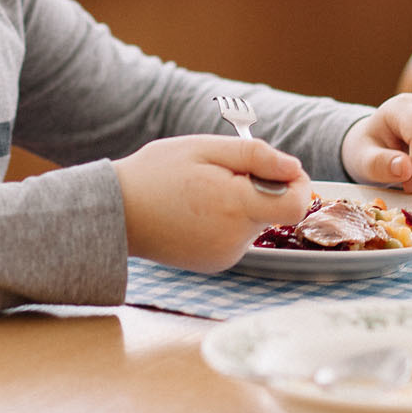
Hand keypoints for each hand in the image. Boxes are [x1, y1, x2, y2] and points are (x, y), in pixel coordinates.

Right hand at [114, 135, 311, 273]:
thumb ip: (255, 156)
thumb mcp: (204, 148)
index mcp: (235, 207)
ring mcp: (225, 256)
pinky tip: (197, 212)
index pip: (295, 204)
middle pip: (274, 211)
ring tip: (202, 193)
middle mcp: (235, 239)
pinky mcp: (215, 264)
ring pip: (255, 223)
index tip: (277, 168)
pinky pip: (237, 237)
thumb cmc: (156, 174)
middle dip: (259, 188)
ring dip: (241, 205)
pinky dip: (227, 222)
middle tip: (220, 175)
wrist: (116, 212)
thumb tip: (294, 168)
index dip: (295, 183)